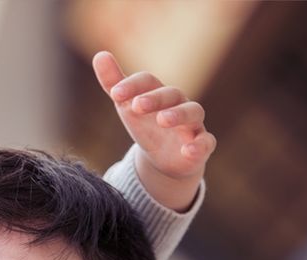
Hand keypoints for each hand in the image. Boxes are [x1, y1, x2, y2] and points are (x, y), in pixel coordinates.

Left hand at [92, 50, 215, 210]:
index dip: (132, 85)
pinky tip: (188, 151)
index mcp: (158, 92)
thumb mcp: (127, 105)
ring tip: (162, 120)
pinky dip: (199, 145)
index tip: (114, 94)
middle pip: (171, 94)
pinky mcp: (201, 145)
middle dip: (155, 98)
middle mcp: (179, 103)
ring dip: (179, 114)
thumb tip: (100, 54)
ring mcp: (192, 124)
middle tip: (137, 105)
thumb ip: (113, 82)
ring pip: (193, 112)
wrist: (163, 157)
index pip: (147, 81)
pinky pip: (206, 143)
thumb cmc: (145, 124)